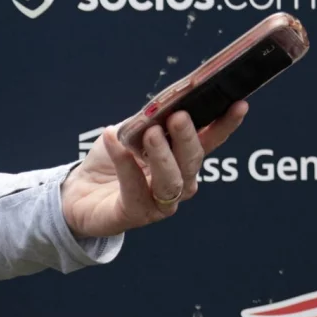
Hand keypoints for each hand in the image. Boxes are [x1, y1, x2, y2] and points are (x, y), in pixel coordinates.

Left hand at [60, 103, 247, 238]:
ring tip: (151, 133)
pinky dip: (125, 164)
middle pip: (193, 162)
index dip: (226, 125)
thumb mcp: (132, 132)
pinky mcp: (134, 214)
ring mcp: (159, 203)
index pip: (211, 141)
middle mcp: (178, 182)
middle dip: (188, 139)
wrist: (78, 191)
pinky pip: (134, 190)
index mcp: (183, 159)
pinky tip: (115, 141)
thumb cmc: (111, 161)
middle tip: (178, 117)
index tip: (238, 104)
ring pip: (171, 181)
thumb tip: (165, 102)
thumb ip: (149, 120)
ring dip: (163, 156)